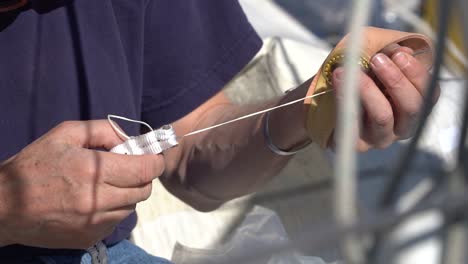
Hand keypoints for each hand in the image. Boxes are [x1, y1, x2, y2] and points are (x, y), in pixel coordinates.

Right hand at [0, 120, 163, 248]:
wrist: (5, 207)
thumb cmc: (35, 165)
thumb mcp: (65, 134)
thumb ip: (103, 130)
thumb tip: (130, 140)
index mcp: (93, 170)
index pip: (145, 169)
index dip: (155, 162)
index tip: (151, 157)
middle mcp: (98, 200)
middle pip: (144, 190)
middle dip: (142, 177)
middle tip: (127, 169)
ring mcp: (95, 222)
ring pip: (132, 207)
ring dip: (127, 194)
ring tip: (106, 185)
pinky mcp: (90, 238)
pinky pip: (115, 222)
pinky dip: (113, 211)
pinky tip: (94, 202)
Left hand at [332, 43, 439, 151]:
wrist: (322, 98)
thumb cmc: (354, 74)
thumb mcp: (372, 52)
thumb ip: (389, 48)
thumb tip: (402, 49)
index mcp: (413, 105)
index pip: (429, 94)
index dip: (417, 73)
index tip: (400, 53)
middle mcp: (402, 126)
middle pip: (412, 107)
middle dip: (396, 80)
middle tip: (377, 60)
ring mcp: (380, 137)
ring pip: (383, 116)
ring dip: (369, 90)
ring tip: (354, 71)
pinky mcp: (357, 143)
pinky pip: (354, 123)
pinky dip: (346, 98)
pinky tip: (339, 79)